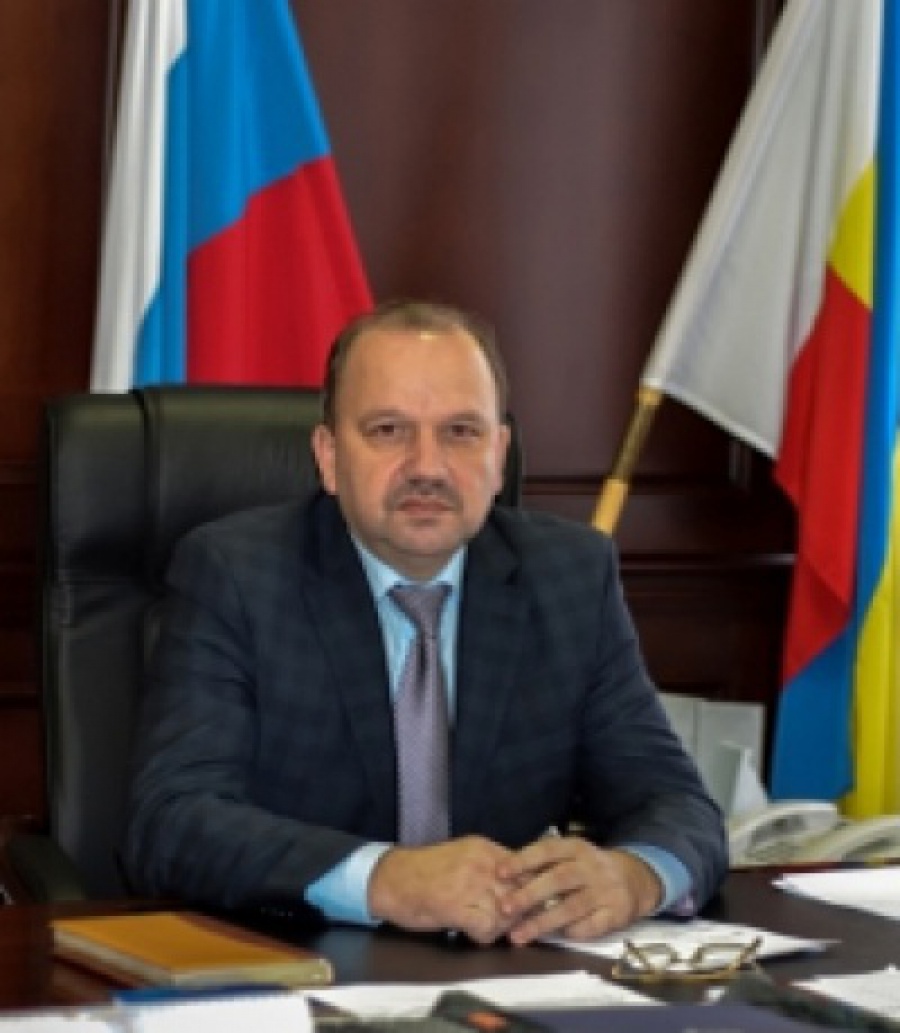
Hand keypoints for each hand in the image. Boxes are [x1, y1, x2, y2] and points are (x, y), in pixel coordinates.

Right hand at [368, 836, 516, 943]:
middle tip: (504, 923)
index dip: (529, 892)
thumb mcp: (464, 857)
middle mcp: (480, 862)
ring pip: (507, 914)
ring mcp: (468, 883)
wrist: (389, 879)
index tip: (524, 906)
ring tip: (483, 928)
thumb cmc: (425, 871)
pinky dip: (483, 937)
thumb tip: (521, 888)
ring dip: (499, 927)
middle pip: (521, 893)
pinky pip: (487, 928)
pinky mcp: (455, 905)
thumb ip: (491, 868)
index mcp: (484, 848)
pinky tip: (471, 933)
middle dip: (516, 914)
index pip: (527, 870)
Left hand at [495, 835, 662, 945]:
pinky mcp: (616, 913)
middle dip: (529, 894)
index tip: (500, 873)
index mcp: (576, 847)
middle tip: (505, 908)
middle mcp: (591, 866)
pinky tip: (556, 938)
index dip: (523, 860)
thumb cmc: (588, 868)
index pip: (547, 850)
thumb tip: (505, 880)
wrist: (634, 879)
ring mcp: (605, 890)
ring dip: (542, 923)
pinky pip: (591, 926)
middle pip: (558, 879)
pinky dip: (572, 932)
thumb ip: (543, 864)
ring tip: (518, 936)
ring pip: (571, 907)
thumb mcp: (570, 856)